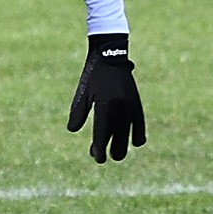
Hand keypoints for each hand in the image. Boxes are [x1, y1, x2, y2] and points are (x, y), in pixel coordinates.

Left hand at [66, 33, 145, 162]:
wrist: (111, 56)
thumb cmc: (93, 75)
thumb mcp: (82, 93)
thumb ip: (78, 112)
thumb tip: (72, 130)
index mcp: (106, 105)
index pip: (103, 134)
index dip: (100, 149)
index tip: (97, 158)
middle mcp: (121, 108)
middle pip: (118, 139)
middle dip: (110, 151)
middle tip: (99, 156)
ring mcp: (131, 106)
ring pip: (129, 135)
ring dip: (121, 146)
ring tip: (114, 153)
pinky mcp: (137, 104)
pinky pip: (140, 125)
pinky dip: (137, 135)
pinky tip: (134, 143)